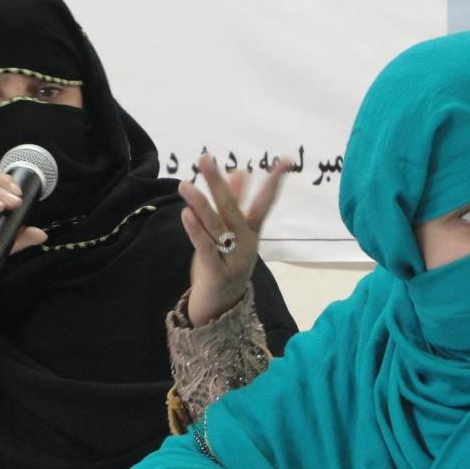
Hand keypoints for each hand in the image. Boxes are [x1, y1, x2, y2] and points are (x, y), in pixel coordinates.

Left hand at [179, 153, 286, 326]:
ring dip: (200, 204)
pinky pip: (205, 248)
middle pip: (232, 209)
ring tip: (185, 184)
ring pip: (216, 227)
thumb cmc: (225, 264)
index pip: (264, 202)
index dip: (274, 182)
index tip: (284, 160)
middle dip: (219, 183)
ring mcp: (232, 259)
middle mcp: (245, 243)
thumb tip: (240, 171)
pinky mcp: (216, 273)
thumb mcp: (231, 232)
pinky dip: (196, 231)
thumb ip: (236, 202)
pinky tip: (186, 214)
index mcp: (251, 232)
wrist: (221, 309)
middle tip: (205, 158)